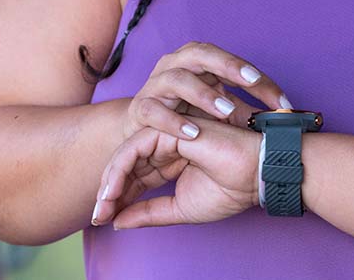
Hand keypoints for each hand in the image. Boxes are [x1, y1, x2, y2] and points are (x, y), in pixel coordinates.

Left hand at [92, 117, 260, 228]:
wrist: (257, 175)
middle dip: (108, 192)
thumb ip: (149, 213)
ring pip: (125, 155)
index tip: (102, 221)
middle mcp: (165, 146)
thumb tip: (116, 222)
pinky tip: (112, 191)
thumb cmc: (230, 188)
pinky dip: (120, 169)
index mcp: (169, 161)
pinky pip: (135, 148)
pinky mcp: (169, 130)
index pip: (134, 178)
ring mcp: (167, 135)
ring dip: (110, 182)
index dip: (116, 199)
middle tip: (97, 216)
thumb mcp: (180, 209)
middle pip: (125, 166)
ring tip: (102, 206)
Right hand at [122, 41, 289, 141]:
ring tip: (225, 111)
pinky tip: (193, 132)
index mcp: (197, 61)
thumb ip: (244, 112)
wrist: (138, 132)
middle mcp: (175, 65)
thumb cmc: (184, 115)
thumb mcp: (217, 111)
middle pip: (201, 54)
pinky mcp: (140, 109)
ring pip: (177, 79)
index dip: (257, 77)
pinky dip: (173, 121)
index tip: (282, 101)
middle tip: (251, 81)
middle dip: (228, 66)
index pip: (230, 61)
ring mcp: (155, 85)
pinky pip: (153, 110)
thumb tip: (281, 119)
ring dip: (203, 94)